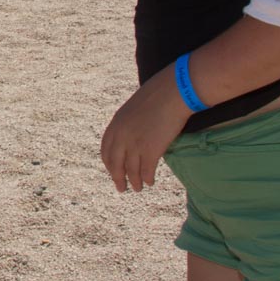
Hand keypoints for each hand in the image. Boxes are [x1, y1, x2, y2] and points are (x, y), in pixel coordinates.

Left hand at [98, 69, 189, 192]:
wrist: (173, 92)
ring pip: (131, 171)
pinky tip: (150, 182)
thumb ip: (128, 124)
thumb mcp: (134, 108)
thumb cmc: (158, 95)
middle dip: (117, 178)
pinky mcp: (151, 150)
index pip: (106, 151)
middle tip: (121, 188)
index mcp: (115, 125)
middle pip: (115, 164)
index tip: (113, 172)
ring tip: (138, 188)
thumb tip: (129, 137)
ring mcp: (135, 144)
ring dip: (134, 182)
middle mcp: (122, 136)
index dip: (109, 164)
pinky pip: (146, 171)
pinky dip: (147, 179)